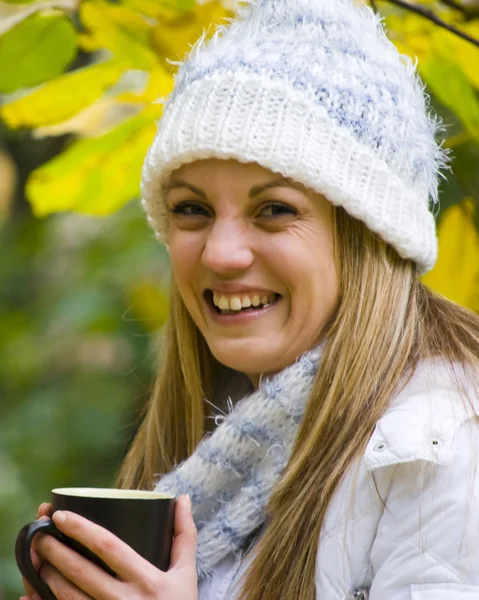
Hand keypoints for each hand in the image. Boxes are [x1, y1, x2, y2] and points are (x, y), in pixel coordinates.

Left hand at [22, 494, 197, 599]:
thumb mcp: (186, 574)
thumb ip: (184, 535)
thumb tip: (183, 498)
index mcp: (147, 580)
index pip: (108, 546)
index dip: (82, 529)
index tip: (61, 516)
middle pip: (81, 573)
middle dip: (55, 552)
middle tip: (39, 536)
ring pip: (68, 598)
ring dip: (48, 579)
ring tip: (37, 561)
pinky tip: (36, 594)